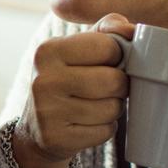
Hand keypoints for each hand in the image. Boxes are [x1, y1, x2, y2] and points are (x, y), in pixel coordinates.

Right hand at [11, 14, 134, 167]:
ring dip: (112, 109)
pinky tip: (87, 124)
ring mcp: (47, 111)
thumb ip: (108, 30)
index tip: (106, 63)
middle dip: (119, 86)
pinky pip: (104, 132)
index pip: (107, 47)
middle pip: (113, 81)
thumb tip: (130, 29)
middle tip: (106, 88)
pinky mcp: (56, 138)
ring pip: (112, 109)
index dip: (117, 56)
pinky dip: (103, 129)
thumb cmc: (67, 80)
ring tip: (94, 106)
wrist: (36, 128)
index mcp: (48, 50)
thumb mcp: (80, 48)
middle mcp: (43, 80)